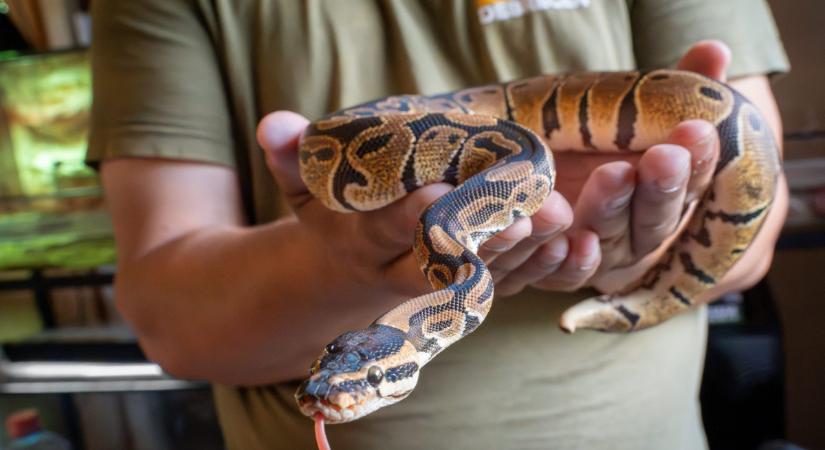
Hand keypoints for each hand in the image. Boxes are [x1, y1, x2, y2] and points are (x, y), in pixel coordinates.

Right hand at [258, 112, 574, 300]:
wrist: (345, 273)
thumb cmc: (328, 219)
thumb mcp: (303, 191)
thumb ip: (288, 157)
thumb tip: (271, 123)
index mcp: (360, 245)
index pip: (383, 233)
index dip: (406, 217)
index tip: (435, 193)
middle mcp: (401, 271)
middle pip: (443, 264)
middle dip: (481, 244)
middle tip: (520, 220)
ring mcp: (438, 282)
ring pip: (483, 275)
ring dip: (523, 252)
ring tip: (558, 221)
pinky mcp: (467, 284)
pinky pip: (505, 282)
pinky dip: (536, 266)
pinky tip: (569, 241)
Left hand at [491, 40, 729, 295]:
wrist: (549, 185)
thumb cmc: (606, 146)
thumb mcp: (639, 114)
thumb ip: (678, 85)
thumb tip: (714, 49)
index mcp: (670, 194)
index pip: (692, 179)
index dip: (698, 158)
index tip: (697, 130)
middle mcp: (640, 229)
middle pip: (656, 214)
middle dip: (662, 185)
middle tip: (664, 156)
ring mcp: (602, 252)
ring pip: (611, 237)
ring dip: (613, 208)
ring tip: (614, 175)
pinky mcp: (560, 269)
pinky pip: (566, 273)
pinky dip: (571, 262)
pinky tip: (573, 240)